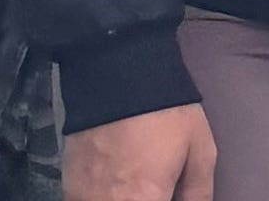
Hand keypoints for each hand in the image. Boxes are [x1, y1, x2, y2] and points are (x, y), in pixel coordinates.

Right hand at [66, 106, 215, 200]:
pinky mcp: (68, 188)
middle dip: (143, 200)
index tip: (167, 195)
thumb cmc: (167, 114)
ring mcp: (83, 199)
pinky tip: (115, 184)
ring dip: (122, 198)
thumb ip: (198, 192)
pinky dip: (100, 198)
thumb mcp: (200, 149)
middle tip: (156, 187)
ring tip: (135, 181)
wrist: (119, 80)